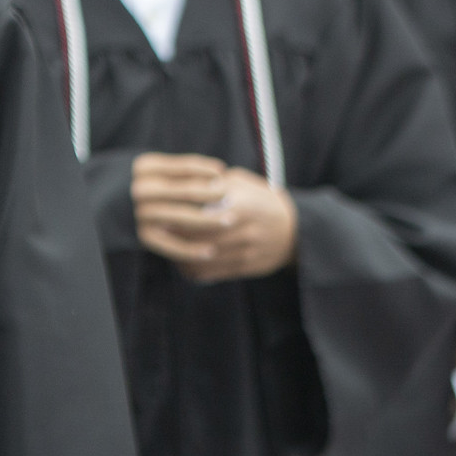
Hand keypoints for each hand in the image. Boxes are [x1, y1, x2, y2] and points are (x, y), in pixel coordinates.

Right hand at [133, 153, 229, 263]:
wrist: (108, 205)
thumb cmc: (144, 184)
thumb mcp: (154, 169)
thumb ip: (182, 170)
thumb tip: (219, 173)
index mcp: (146, 168)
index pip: (183, 167)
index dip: (205, 169)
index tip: (222, 172)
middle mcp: (142, 191)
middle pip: (185, 191)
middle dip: (212, 193)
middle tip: (232, 197)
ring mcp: (143, 215)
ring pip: (183, 217)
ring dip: (210, 220)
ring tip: (231, 221)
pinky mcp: (144, 237)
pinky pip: (173, 246)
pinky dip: (194, 250)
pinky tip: (212, 251)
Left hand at [164, 166, 297, 283]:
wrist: (296, 231)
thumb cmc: (262, 201)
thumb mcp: (244, 184)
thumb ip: (216, 183)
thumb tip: (183, 182)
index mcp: (242, 204)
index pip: (204, 211)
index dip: (181, 212)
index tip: (164, 210)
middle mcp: (244, 229)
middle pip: (201, 235)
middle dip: (177, 234)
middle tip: (160, 229)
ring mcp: (245, 250)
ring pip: (204, 258)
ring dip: (182, 255)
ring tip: (168, 246)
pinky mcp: (245, 267)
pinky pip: (212, 273)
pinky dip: (193, 269)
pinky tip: (183, 262)